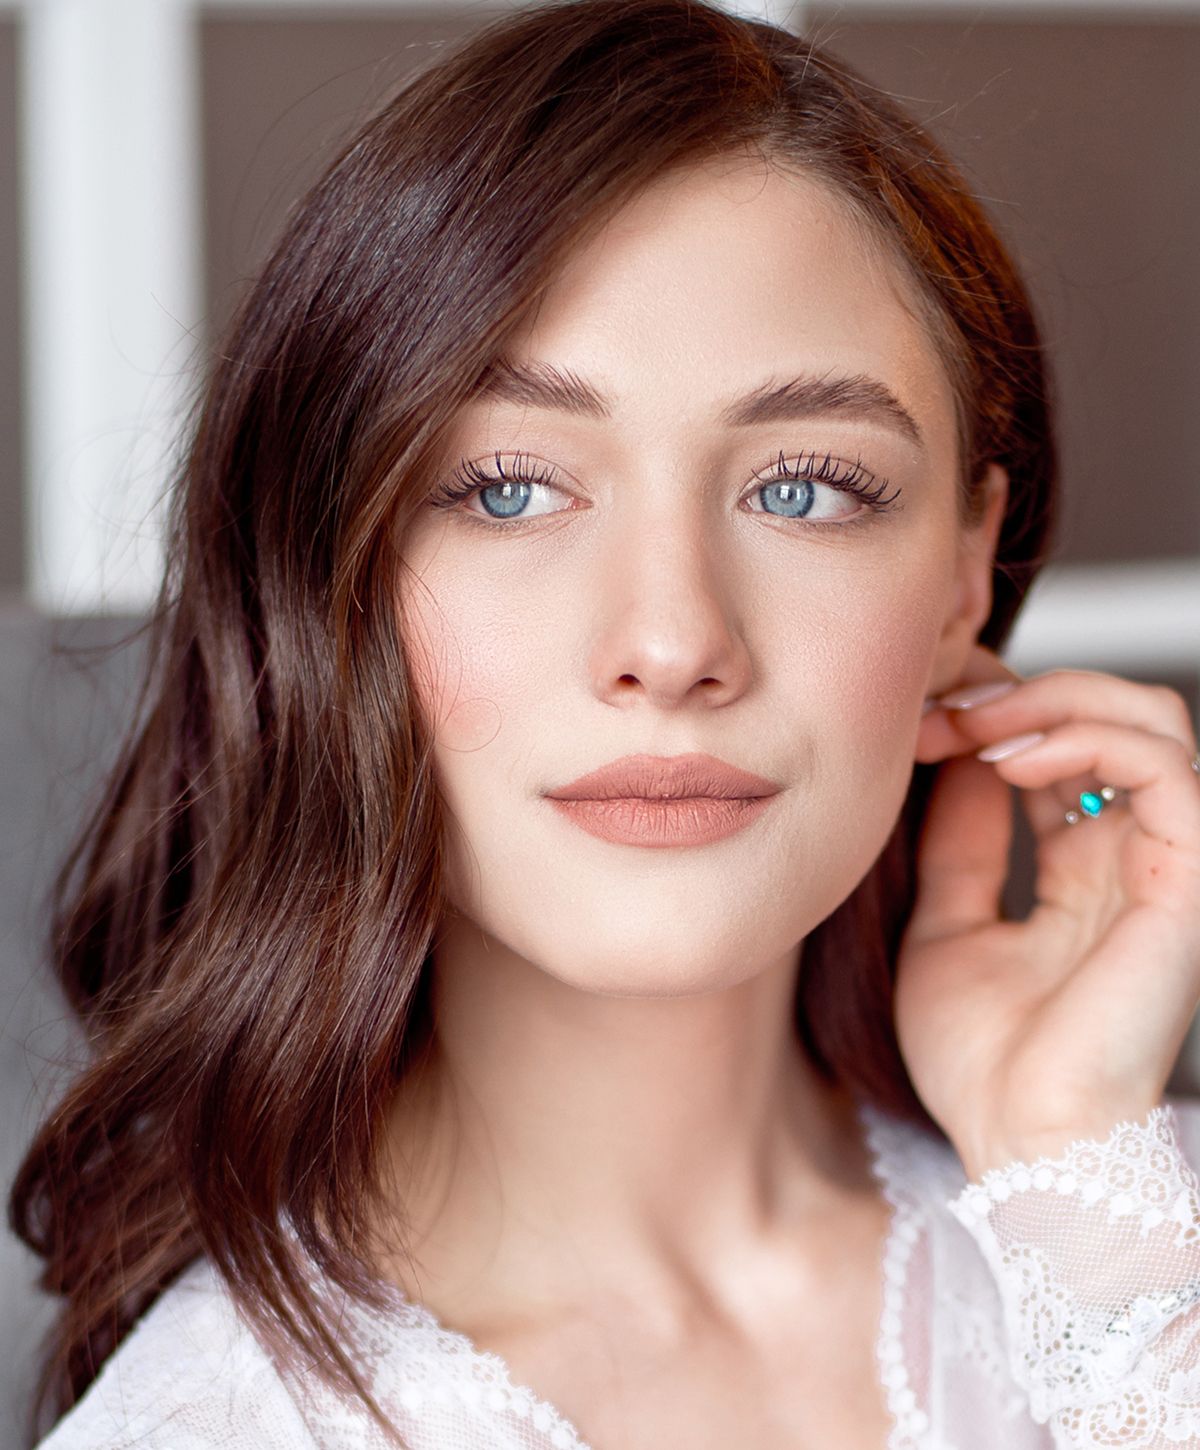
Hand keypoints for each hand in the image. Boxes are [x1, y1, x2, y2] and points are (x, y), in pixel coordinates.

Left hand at [896, 644, 1199, 1180]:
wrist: (1016, 1141)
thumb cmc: (984, 1060)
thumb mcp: (947, 925)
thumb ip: (962, 842)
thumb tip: (960, 758)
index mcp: (1085, 871)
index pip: (1064, 750)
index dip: (994, 718)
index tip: (916, 727)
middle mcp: (1134, 858)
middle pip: (1118, 717)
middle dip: (1025, 694)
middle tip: (945, 714)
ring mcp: (1166, 866)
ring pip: (1153, 719)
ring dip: (1053, 701)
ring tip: (974, 729)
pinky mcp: (1187, 880)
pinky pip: (1166, 767)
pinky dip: (1086, 738)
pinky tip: (1011, 760)